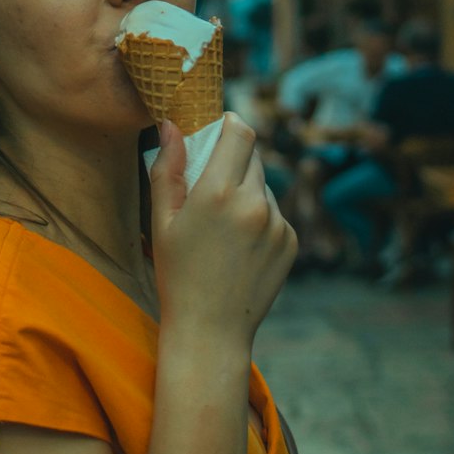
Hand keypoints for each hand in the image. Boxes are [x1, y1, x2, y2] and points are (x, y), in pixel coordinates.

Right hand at [149, 114, 297, 352]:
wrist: (211, 330)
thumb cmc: (177, 274)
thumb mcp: (162, 220)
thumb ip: (168, 168)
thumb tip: (172, 124)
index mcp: (218, 193)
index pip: (240, 133)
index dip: (231, 123)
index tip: (221, 126)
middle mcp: (255, 203)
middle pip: (252, 157)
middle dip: (234, 161)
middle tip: (212, 185)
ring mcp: (278, 224)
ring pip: (264, 187)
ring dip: (247, 192)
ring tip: (224, 229)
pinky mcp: (291, 242)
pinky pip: (276, 214)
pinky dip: (260, 219)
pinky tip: (240, 247)